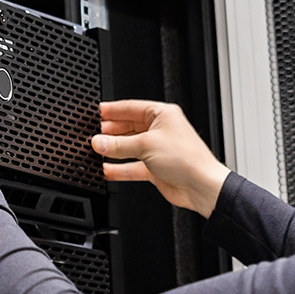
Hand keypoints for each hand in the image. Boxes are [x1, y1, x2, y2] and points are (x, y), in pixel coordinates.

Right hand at [91, 100, 230, 217]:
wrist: (201, 185)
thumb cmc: (187, 159)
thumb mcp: (146, 145)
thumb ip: (119, 144)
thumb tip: (99, 142)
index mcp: (163, 115)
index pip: (131, 108)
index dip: (112, 111)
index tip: (96, 113)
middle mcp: (161, 130)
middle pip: (129, 127)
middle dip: (111, 132)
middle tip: (93, 134)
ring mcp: (158, 150)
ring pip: (130, 147)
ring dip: (114, 150)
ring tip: (96, 150)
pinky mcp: (156, 168)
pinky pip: (133, 166)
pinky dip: (120, 168)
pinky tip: (107, 169)